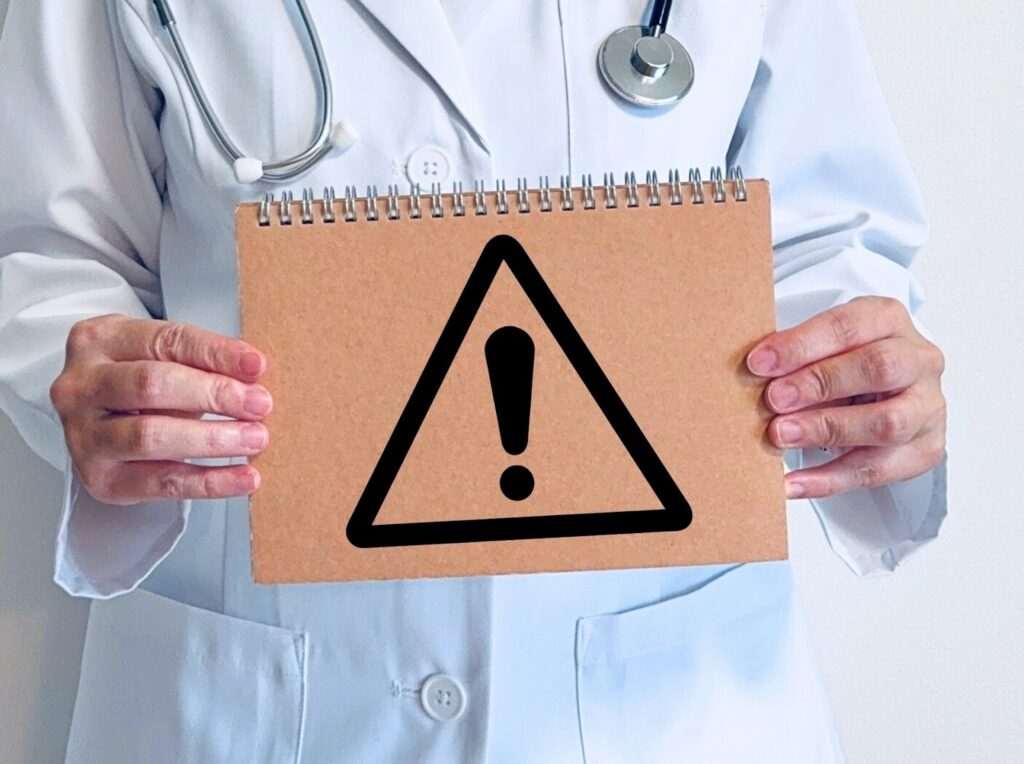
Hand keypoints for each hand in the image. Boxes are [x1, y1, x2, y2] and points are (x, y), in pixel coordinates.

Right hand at [50, 314, 271, 504]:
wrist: (101, 425)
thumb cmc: (139, 384)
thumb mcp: (164, 358)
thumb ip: (201, 361)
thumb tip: (253, 372)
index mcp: (99, 340)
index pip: (164, 341)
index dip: (215, 353)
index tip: (256, 365)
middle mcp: (81, 386)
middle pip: (151, 385)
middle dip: (213, 394)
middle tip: (259, 404)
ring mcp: (84, 436)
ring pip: (150, 436)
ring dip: (212, 439)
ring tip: (255, 438)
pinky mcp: (101, 479)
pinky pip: (162, 483)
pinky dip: (209, 482)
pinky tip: (243, 477)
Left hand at [746, 297, 945, 498]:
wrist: (891, 392)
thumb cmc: (848, 364)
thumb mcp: (825, 347)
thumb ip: (797, 356)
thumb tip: (756, 372)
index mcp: (889, 321)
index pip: (849, 326)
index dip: (802, 345)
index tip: (760, 363)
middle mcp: (919, 360)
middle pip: (879, 368)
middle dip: (820, 384)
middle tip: (774, 399)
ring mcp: (928, 407)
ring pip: (887, 422)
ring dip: (827, 429)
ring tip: (781, 435)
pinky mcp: (925, 450)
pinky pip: (877, 469)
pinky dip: (829, 480)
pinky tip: (792, 483)